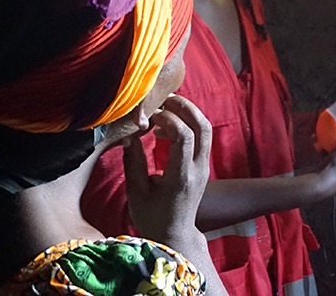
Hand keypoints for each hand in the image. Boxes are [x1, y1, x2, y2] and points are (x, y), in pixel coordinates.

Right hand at [123, 95, 211, 242]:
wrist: (174, 235)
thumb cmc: (152, 217)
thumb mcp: (136, 193)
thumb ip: (133, 163)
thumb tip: (129, 136)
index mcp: (181, 177)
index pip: (184, 137)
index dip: (168, 120)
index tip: (149, 118)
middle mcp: (197, 170)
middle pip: (203, 127)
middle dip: (185, 107)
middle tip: (163, 99)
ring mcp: (203, 167)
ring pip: (206, 129)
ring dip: (188, 113)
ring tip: (164, 109)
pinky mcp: (202, 166)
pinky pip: (201, 137)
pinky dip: (187, 125)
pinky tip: (165, 129)